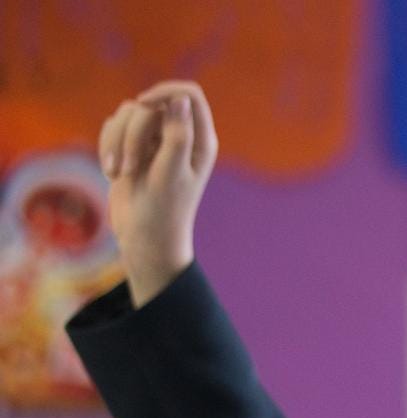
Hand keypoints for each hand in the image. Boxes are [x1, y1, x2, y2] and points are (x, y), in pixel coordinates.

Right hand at [100, 81, 217, 307]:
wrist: (144, 239)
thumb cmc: (163, 212)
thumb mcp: (171, 174)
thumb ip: (178, 136)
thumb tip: (180, 99)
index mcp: (201, 142)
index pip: (188, 94)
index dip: (165, 92)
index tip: (143, 104)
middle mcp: (181, 136)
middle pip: (152, 103)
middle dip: (132, 131)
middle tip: (129, 167)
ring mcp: (155, 140)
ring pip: (128, 112)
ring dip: (116, 141)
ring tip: (118, 173)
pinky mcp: (132, 146)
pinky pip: (113, 126)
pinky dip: (107, 146)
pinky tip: (112, 173)